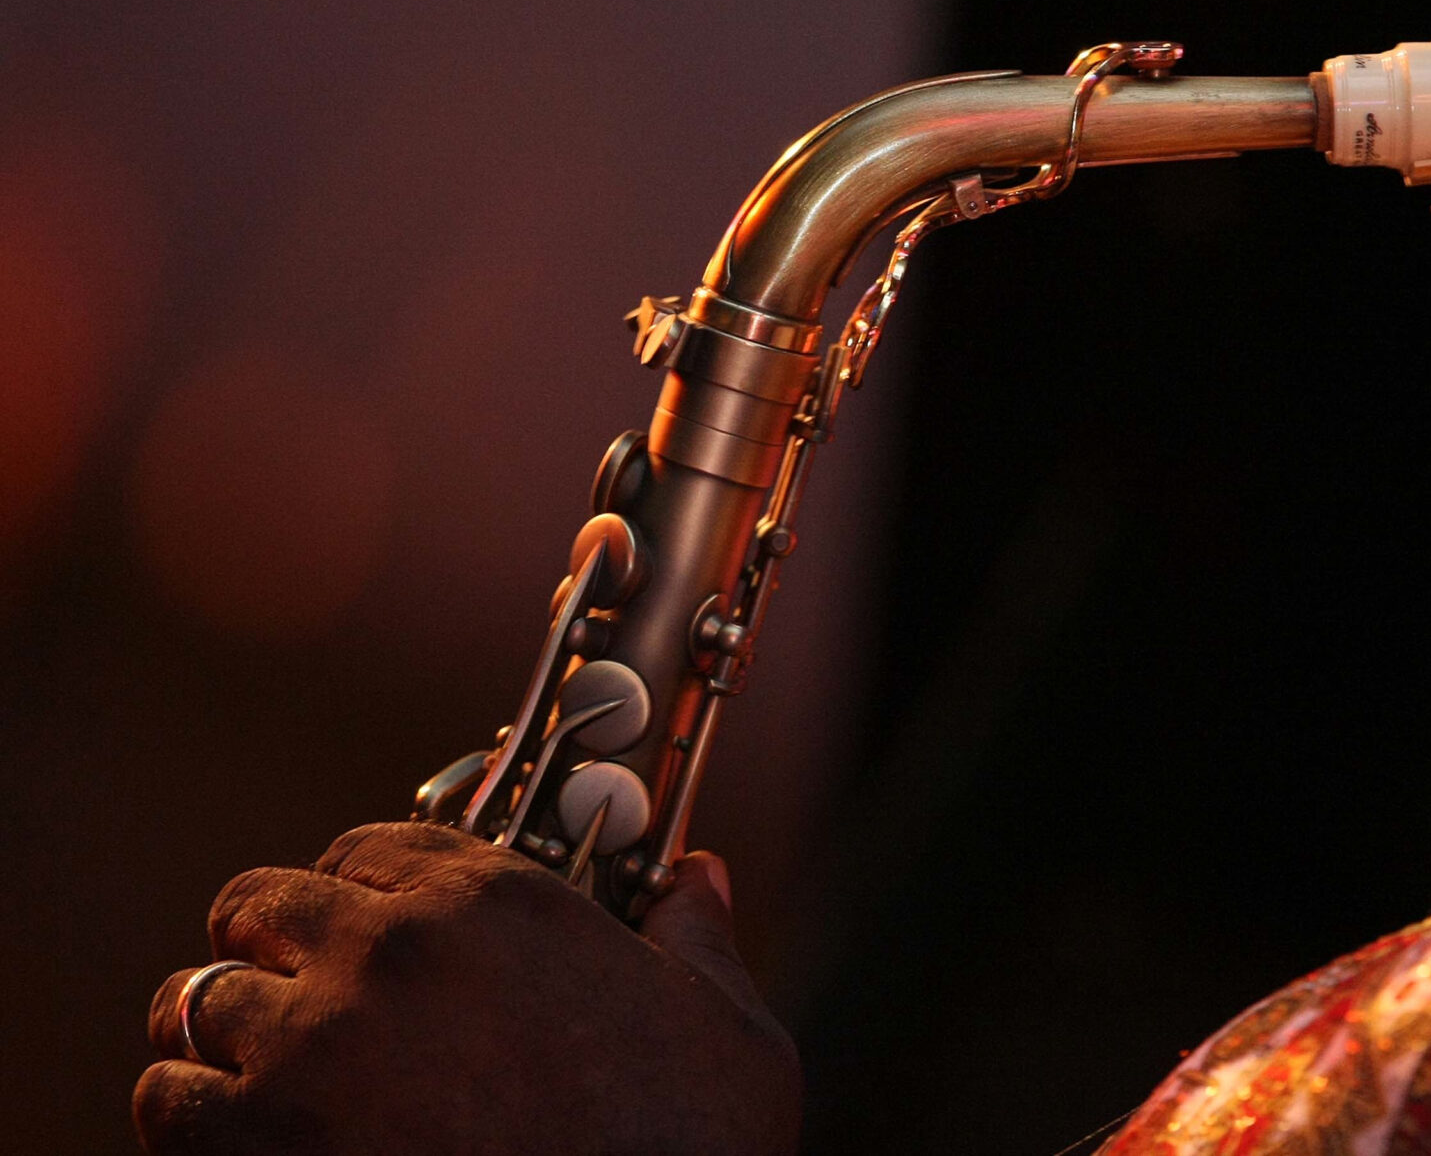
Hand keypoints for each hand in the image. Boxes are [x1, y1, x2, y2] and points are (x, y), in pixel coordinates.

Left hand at [134, 823, 799, 1154]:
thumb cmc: (685, 1145)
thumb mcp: (725, 1027)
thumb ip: (697, 938)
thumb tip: (701, 880)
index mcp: (497, 901)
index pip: (371, 844)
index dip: (362, 883)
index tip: (367, 920)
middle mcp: (388, 949)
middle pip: (260, 901)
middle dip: (270, 939)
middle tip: (295, 983)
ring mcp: (312, 1043)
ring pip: (198, 995)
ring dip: (224, 1027)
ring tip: (259, 1064)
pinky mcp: (258, 1141)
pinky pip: (167, 1096)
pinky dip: (188, 1109)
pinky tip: (236, 1130)